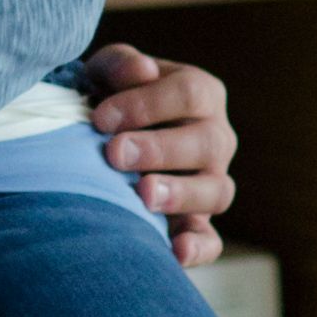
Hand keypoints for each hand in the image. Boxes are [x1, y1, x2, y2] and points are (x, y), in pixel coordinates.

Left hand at [82, 44, 236, 267]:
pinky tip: (174, 251)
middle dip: (159, 149)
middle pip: (205, 143)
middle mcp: (215, 138)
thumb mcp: (107, 74)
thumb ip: (121, 64)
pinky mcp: (198, 223)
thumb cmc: (109, 100)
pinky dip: (198, 248)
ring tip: (144, 196)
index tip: (100, 118)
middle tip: (115, 154)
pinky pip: (211, 240)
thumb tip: (141, 70)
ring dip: (180, 194)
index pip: (189, 93)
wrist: (101, 141)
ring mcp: (211, 182)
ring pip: (216, 191)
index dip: (147, 104)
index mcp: (201, 94)